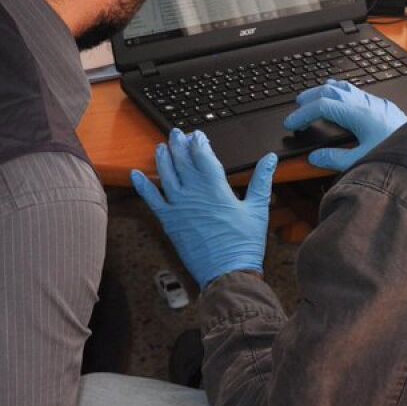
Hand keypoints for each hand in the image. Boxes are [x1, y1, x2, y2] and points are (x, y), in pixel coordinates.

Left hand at [131, 129, 277, 288]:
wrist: (227, 272)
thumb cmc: (244, 243)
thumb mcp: (258, 209)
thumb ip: (262, 180)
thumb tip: (271, 159)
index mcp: (216, 188)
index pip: (203, 155)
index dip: (199, 142)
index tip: (198, 135)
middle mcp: (194, 193)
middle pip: (182, 160)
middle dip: (179, 144)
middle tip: (177, 134)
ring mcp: (178, 207)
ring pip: (166, 174)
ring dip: (163, 158)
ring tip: (161, 146)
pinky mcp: (169, 221)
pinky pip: (151, 200)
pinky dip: (142, 186)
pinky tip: (135, 174)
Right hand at [282, 79, 406, 171]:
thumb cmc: (399, 157)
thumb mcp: (362, 162)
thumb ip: (336, 160)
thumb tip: (315, 157)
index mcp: (359, 114)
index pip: (322, 106)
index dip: (303, 114)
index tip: (291, 124)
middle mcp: (367, 104)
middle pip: (331, 90)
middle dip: (310, 97)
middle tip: (297, 109)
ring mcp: (376, 103)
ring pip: (345, 87)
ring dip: (326, 91)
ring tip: (314, 99)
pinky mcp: (384, 107)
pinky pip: (357, 92)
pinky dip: (342, 93)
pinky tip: (342, 102)